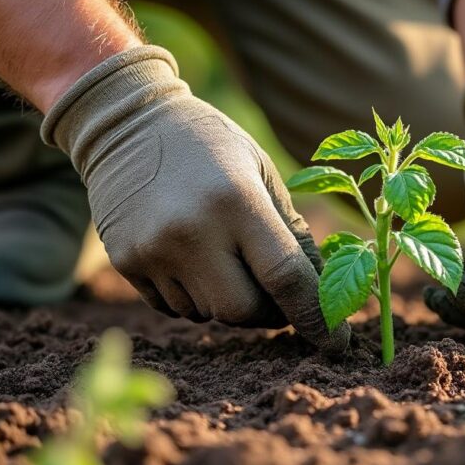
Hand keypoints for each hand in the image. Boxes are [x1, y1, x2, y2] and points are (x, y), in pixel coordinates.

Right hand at [41, 46, 349, 354]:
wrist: (125, 122)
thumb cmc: (210, 145)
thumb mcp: (261, 171)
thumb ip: (293, 234)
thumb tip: (326, 292)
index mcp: (236, 199)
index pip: (285, 277)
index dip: (318, 316)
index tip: (338, 342)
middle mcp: (191, 230)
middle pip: (245, 312)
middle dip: (270, 312)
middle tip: (276, 291)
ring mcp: (153, 250)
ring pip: (209, 314)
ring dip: (229, 301)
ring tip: (224, 254)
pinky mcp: (126, 262)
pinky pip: (175, 308)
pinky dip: (196, 296)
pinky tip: (191, 254)